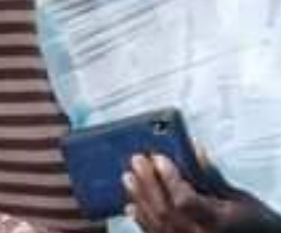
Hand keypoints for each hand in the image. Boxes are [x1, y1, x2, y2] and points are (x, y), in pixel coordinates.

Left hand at [125, 150, 277, 232]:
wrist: (259, 244)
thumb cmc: (254, 224)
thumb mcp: (239, 198)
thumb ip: (211, 175)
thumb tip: (193, 147)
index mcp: (220, 222)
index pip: (186, 201)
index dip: (169, 178)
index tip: (158, 158)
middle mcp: (203, 237)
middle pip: (166, 211)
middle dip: (148, 183)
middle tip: (137, 160)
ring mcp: (190, 244)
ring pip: (158, 225)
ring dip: (140, 199)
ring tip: (129, 178)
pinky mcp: (180, 247)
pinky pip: (157, 238)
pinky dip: (142, 221)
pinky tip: (132, 206)